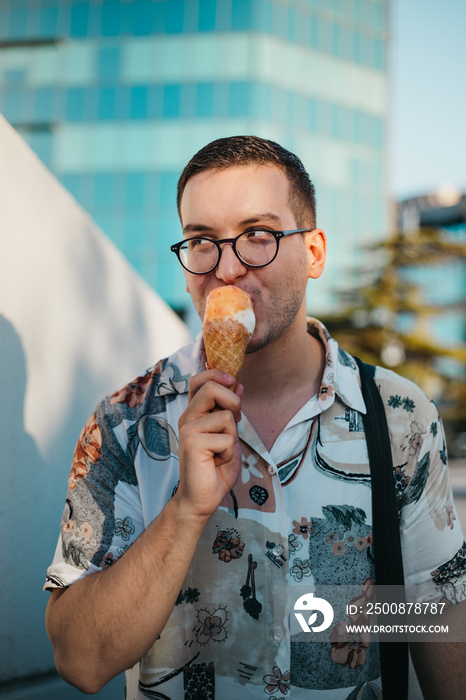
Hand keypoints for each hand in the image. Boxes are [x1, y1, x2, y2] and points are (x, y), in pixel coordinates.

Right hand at [175, 369, 242, 519]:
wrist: (203, 498)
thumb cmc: (216, 468)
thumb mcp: (228, 434)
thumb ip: (230, 411)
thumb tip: (239, 384)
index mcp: (194, 414)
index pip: (199, 380)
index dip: (216, 373)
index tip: (232, 381)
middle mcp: (188, 419)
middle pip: (211, 388)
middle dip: (233, 402)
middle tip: (235, 422)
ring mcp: (187, 430)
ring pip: (225, 416)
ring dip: (232, 437)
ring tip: (221, 452)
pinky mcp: (192, 443)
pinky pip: (227, 438)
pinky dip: (230, 452)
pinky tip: (217, 462)